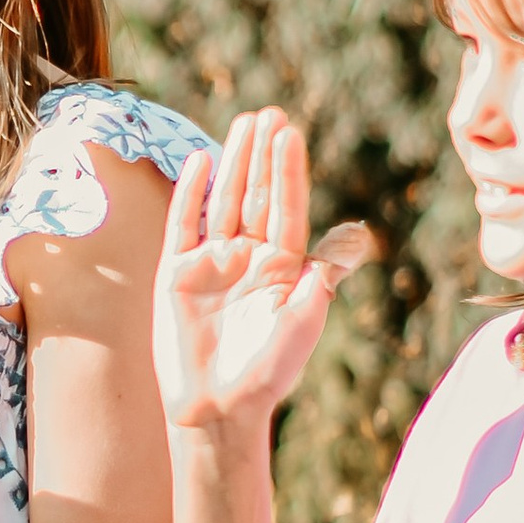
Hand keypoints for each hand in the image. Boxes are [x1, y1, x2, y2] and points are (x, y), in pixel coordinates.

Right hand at [154, 111, 370, 436]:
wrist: (217, 408)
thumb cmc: (266, 373)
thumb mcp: (302, 324)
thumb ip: (319, 280)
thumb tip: (346, 241)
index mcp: (282, 269)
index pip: (287, 208)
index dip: (289, 171)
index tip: (290, 133)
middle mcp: (248, 259)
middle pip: (257, 196)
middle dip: (264, 156)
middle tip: (270, 114)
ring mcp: (212, 263)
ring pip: (223, 202)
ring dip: (233, 163)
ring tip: (243, 125)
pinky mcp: (177, 274)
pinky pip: (183, 225)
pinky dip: (189, 195)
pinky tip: (198, 162)